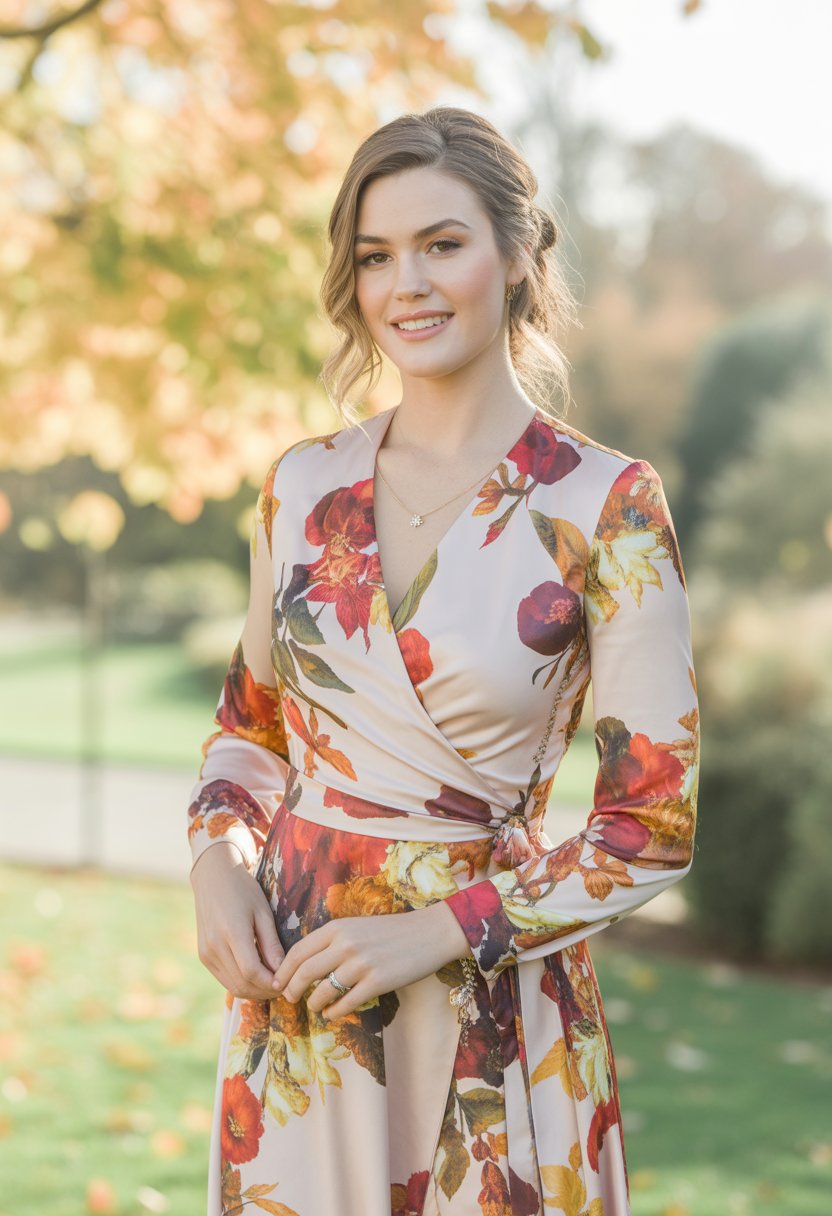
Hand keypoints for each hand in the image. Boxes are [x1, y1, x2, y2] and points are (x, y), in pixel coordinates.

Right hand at [189, 841, 284, 999]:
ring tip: (272, 983)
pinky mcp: (204, 956)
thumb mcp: (263, 912)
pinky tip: (257, 976)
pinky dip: (241, 983)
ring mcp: (206, 953)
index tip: (288, 983)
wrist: (213, 878)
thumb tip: (282, 972)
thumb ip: (271, 944)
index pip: (252, 972)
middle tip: (284, 987)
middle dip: (265, 991)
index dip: (271, 983)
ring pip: (232, 986)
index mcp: (232, 933)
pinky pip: (224, 978)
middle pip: (242, 984)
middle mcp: (215, 947)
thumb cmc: (243, 890)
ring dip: (254, 991)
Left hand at [272, 899, 472, 1020]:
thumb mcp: (357, 926)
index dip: (284, 970)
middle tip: (290, 998)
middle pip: (304, 972)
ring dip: (313, 1004)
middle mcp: (345, 944)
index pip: (298, 951)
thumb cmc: (391, 931)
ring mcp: (361, 964)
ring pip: (322, 992)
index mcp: (337, 927)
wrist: (430, 933)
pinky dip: (334, 1012)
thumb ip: (332, 941)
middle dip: (292, 989)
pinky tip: (333, 1013)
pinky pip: (345, 1004)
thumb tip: (306, 965)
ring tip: (315, 1007)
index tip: (278, 982)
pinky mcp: (377, 982)